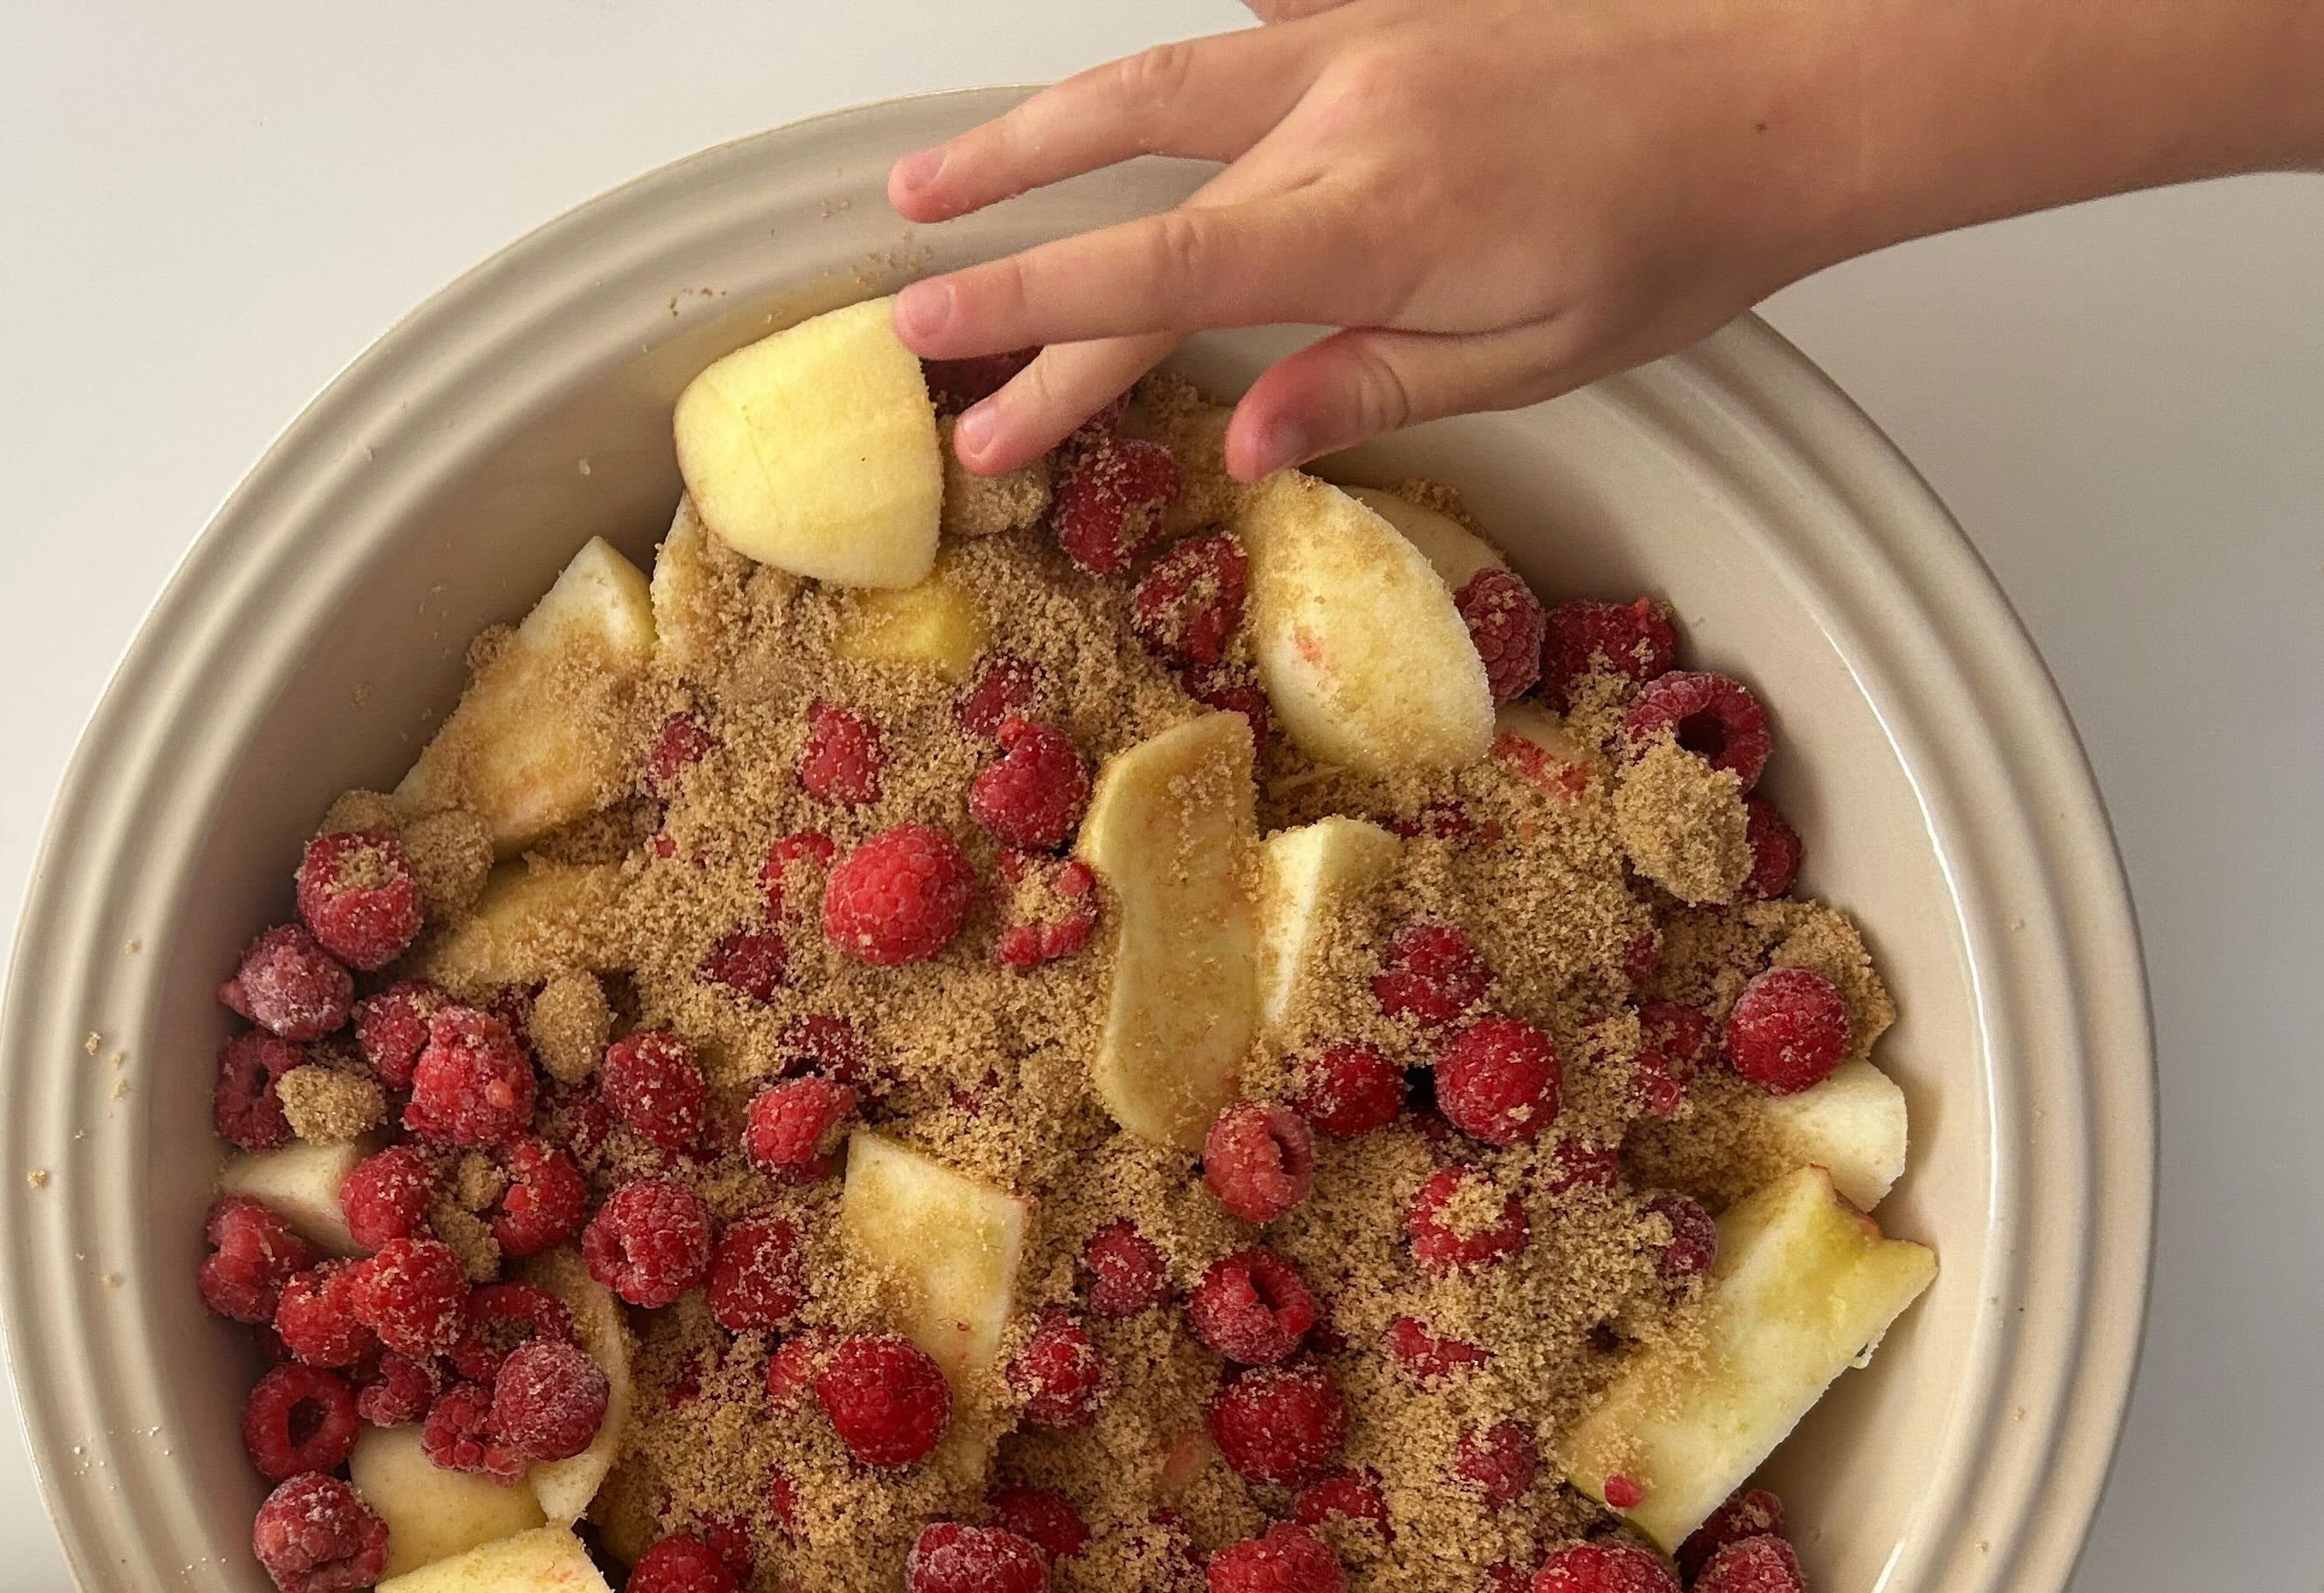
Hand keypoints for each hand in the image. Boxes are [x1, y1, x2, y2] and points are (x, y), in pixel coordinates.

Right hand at [886, 0, 2323, 481]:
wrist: (1802, 73)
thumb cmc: (1682, 226)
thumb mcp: (1529, 355)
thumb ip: (1365, 380)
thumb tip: (1239, 434)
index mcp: (1364, 218)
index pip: (1151, 274)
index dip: (1027, 313)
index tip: (932, 340)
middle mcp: (1342, 106)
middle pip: (1123, 151)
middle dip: (1000, 207)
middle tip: (904, 265)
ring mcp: (1365, 35)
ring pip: (1169, 76)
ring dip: (1053, 130)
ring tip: (960, 171)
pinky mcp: (1399, 2)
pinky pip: (1263, 31)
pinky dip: (1194, 79)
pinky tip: (1153, 113)